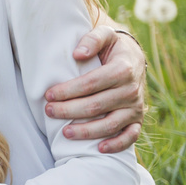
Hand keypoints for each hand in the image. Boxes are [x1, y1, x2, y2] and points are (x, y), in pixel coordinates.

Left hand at [43, 22, 145, 152]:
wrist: (133, 58)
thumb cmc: (112, 48)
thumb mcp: (105, 36)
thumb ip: (92, 39)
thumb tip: (77, 53)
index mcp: (123, 69)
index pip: (91, 84)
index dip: (68, 91)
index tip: (48, 95)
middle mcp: (132, 90)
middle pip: (96, 106)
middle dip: (69, 110)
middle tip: (48, 111)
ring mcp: (135, 107)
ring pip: (110, 124)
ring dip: (87, 131)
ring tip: (64, 132)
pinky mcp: (137, 120)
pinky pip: (130, 136)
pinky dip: (117, 145)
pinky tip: (99, 149)